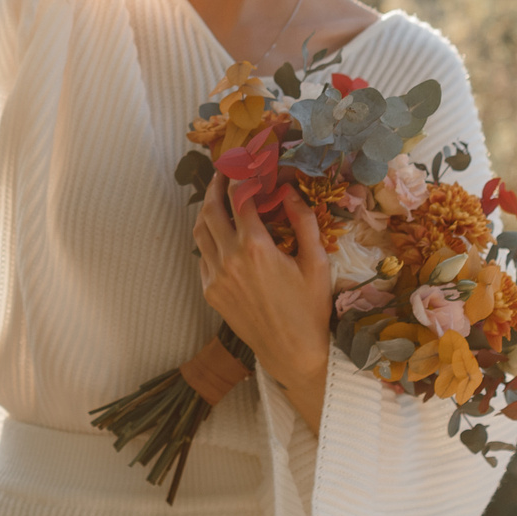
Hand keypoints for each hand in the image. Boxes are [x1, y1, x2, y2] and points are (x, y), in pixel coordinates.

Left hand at [194, 174, 334, 434]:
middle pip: (210, 210)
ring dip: (206, 210)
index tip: (244, 163)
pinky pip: (202, 256)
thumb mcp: (317, 263)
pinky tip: (221, 235)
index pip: (239, 199)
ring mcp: (216, 277)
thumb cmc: (310, 308)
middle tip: (221, 172)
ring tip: (217, 198)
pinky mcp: (211, 292)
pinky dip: (208, 239)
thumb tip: (289, 191)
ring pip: (200, 232)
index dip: (240, 176)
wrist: (292, 352)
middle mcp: (230, 259)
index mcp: (256, 248)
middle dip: (214, 186)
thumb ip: (303, 222)